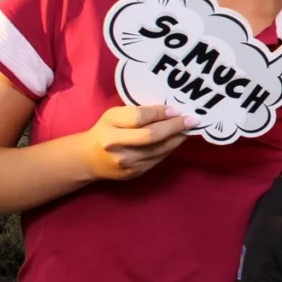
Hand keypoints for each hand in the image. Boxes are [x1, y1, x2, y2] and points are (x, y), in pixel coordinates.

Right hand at [82, 105, 197, 180]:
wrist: (89, 159)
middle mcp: (117, 146)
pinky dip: (170, 148)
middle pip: (152, 136)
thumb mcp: (115, 115)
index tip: (177, 109)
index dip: (160, 113)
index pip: (139, 118)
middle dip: (175, 126)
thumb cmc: (106, 130)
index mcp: (110, 127)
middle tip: (193, 119)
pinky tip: (177, 140)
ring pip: (159, 149)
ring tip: (189, 129)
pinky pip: (158, 159)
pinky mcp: (134, 173)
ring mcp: (126, 163)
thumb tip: (170, 111)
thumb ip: (138, 112)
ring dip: (177, 138)